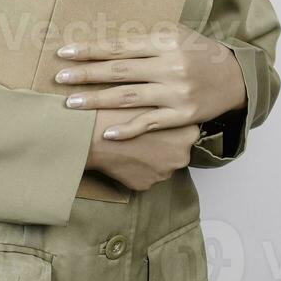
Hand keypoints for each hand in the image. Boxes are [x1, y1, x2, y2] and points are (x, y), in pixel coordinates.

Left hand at [55, 24, 246, 139]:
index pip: (120, 47)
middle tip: (60, 78)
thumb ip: (144, 38)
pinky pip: (149, 122)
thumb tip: (103, 40)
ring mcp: (176, 92)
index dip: (90, 50)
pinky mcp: (182, 115)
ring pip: (128, 98)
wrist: (235, 78)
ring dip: (96, 101)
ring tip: (71, 103)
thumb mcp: (175, 35)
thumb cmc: (198, 53)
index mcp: (165, 41)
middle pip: (119, 72)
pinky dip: (127, 128)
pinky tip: (107, 132)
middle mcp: (170, 66)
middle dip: (86, 75)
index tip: (65, 53)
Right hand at [84, 108, 198, 191]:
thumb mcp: (149, 96)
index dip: (173, 123)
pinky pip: (144, 175)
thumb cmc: (120, 112)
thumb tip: (171, 101)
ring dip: (150, 156)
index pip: (188, 129)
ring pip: (160, 163)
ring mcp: (163, 173)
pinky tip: (124, 156)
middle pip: (177, 149)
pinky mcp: (144, 184)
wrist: (91, 135)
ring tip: (131, 143)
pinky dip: (137, 168)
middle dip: (164, 142)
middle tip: (144, 132)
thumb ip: (166, 102)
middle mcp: (181, 156)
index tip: (159, 117)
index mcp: (187, 133)